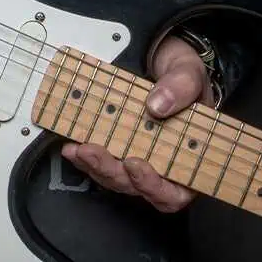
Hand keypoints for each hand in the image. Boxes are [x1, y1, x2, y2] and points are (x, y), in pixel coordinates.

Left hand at [58, 34, 212, 212]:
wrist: (167, 69)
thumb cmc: (185, 80)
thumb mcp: (190, 75)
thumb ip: (181, 88)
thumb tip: (158, 105)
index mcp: (189, 161)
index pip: (173, 193)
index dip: (153, 186)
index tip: (135, 164)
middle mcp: (163, 169)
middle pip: (137, 187)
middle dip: (112, 172)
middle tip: (93, 151)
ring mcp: (139, 163)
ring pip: (116, 179)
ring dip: (95, 167)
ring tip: (78, 148)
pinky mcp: (119, 153)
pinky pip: (102, 164)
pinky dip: (85, 158)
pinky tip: (72, 146)